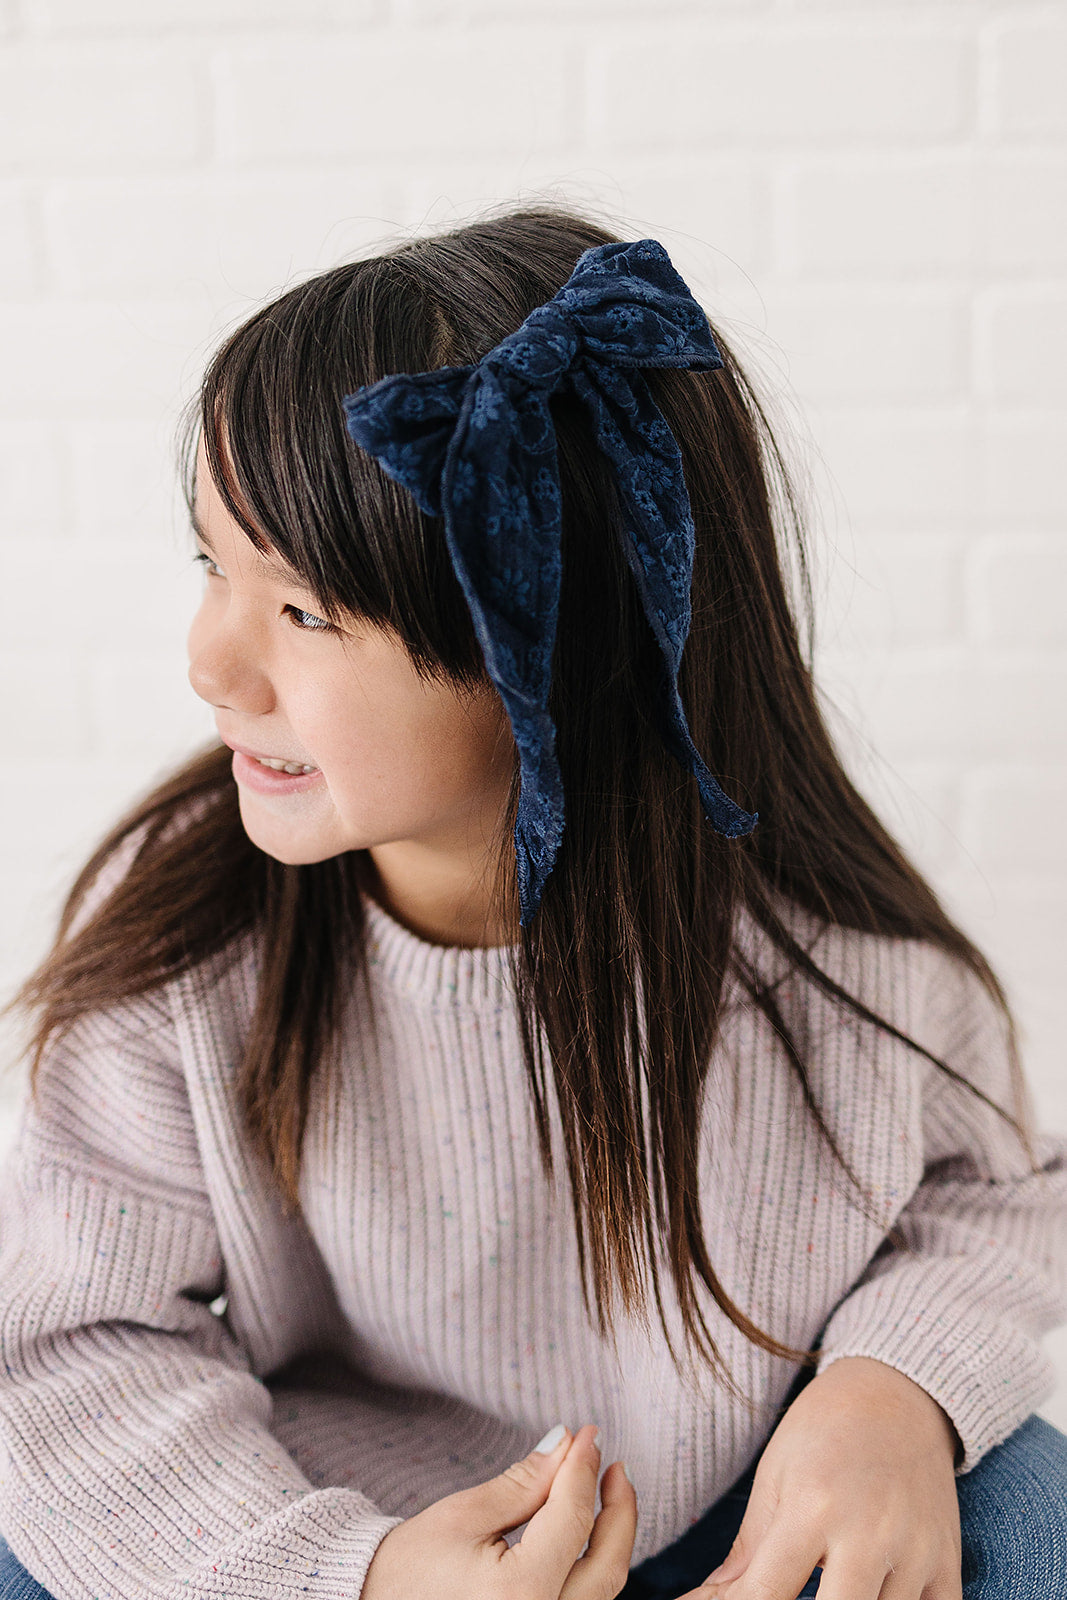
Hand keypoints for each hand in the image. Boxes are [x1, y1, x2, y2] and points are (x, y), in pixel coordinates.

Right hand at [361, 1422, 637, 1599]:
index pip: (571, 1519)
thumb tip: (569, 1444)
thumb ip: (524, 1482)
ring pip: (602, 1593)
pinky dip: (592, 1570)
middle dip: (618, 1512)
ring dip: (611, 1542)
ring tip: (607, 1495)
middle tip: (615, 1466)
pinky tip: (587, 1537)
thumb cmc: (409, 1568)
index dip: (583, 1469)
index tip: (590, 1434)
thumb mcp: (465, 1515)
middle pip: (606, 1567)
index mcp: (519, 1594)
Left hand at [680, 1358, 961, 1599]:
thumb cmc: (823, 1429)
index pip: (765, 1595)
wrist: (896, 1391)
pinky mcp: (947, 1561)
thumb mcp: (775, 1474)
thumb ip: (747, 1550)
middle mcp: (869, 1534)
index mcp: (814, 1506)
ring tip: (829, 1583)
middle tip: (787, 1593)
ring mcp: (915, 1552)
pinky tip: (873, 1592)